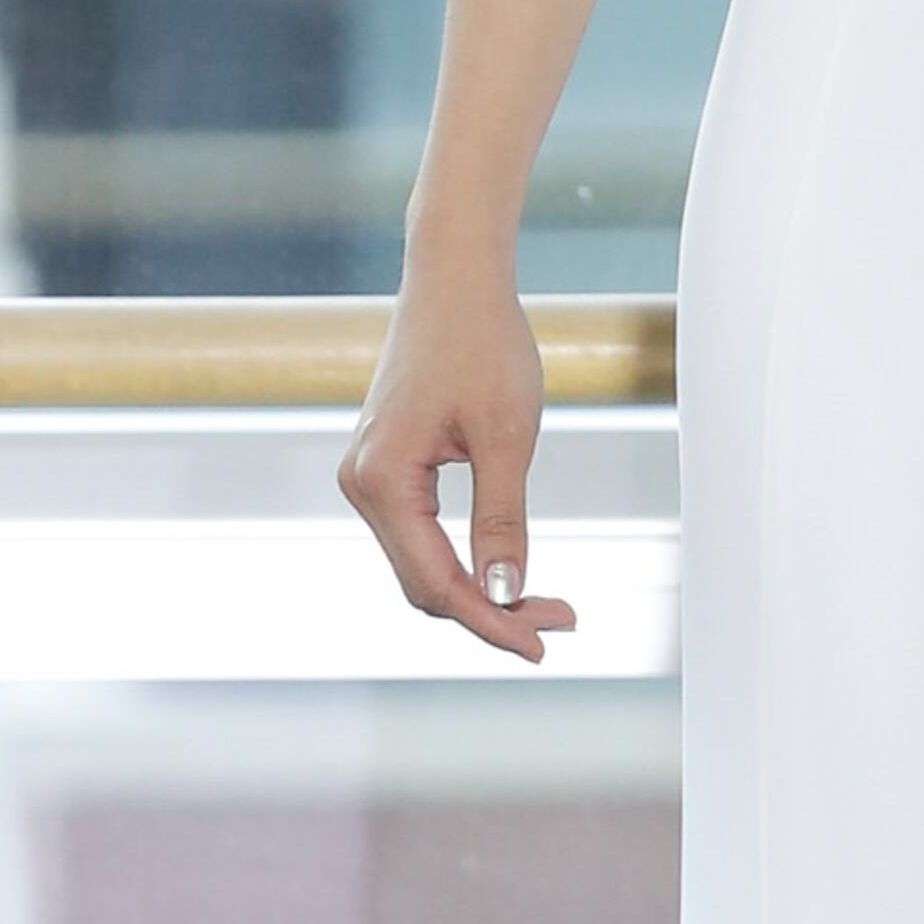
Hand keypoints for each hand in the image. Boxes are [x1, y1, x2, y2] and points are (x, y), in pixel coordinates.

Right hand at [337, 264, 575, 662]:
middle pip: (423, 584)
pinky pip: (420, 537)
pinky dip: (463, 561)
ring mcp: (368, 476)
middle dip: (490, 611)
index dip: (491, 623)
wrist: (456, 280)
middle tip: (562, 619)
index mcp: (382, 479)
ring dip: (479, 592)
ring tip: (546, 602)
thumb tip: (504, 596)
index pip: (435, 583)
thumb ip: (503, 521)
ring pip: (421, 565)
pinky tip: (507, 570)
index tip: (545, 643)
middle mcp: (361, 484)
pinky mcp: (386, 467)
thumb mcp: (508, 437)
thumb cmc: (484, 343)